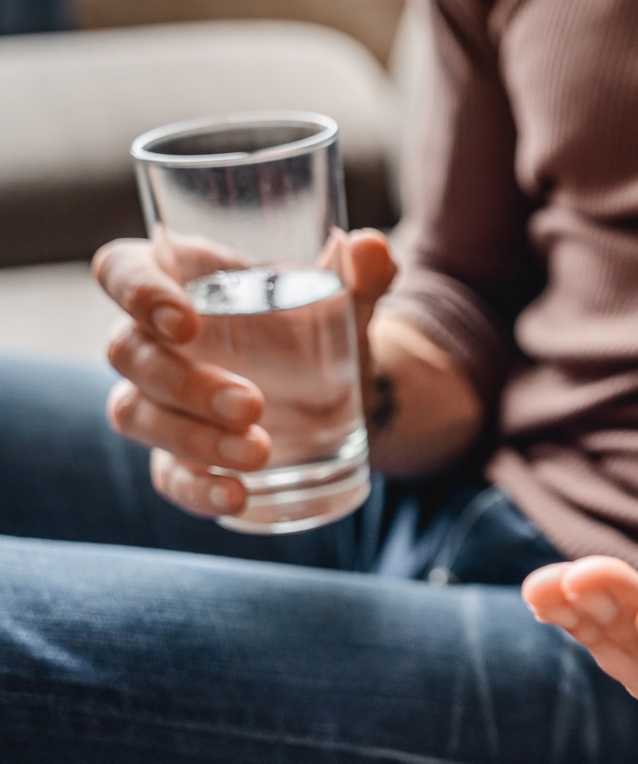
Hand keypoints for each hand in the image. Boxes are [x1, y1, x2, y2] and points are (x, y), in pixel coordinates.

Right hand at [93, 228, 395, 517]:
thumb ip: (362, 274)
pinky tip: (238, 497)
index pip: (122, 270)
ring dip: (192, 438)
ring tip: (261, 453)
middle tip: (253, 404)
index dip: (136, 292)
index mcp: (182, 280)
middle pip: (129, 354)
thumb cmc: (321, 325)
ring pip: (136, 416)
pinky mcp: (179, 455)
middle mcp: (154, 339)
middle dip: (185, 384)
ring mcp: (159, 400)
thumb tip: (372, 248)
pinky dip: (197, 490)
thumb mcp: (345, 300)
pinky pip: (167, 475)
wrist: (343, 390)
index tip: (184, 322)